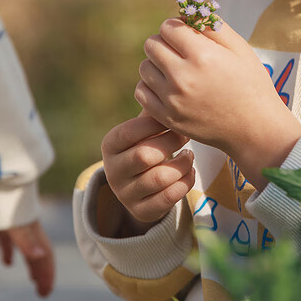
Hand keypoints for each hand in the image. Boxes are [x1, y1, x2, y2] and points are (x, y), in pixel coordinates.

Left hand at [0, 220, 54, 296]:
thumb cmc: (1, 202)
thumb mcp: (13, 223)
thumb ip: (26, 239)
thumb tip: (42, 255)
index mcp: (32, 230)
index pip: (45, 255)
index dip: (48, 273)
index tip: (46, 292)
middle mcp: (27, 228)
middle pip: (38, 254)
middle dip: (42, 274)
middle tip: (43, 293)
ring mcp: (14, 225)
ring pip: (27, 249)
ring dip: (32, 265)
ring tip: (33, 280)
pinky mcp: (1, 223)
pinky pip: (9, 241)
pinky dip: (9, 253)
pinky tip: (8, 264)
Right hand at [101, 113, 195, 229]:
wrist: (142, 187)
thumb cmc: (147, 145)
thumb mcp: (145, 130)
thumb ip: (152, 114)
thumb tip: (164, 89)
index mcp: (109, 145)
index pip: (129, 132)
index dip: (155, 124)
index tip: (175, 119)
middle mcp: (112, 171)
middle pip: (144, 156)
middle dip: (171, 144)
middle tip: (185, 136)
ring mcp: (125, 194)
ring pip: (160, 178)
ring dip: (182, 164)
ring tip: (189, 155)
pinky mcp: (141, 211)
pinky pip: (169, 197)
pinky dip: (186, 182)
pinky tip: (190, 172)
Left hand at [135, 18, 300, 187]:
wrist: (254, 129)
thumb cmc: (251, 84)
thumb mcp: (240, 49)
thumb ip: (213, 26)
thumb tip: (188, 14)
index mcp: (202, 55)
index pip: (168, 27)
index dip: (177, 27)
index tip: (186, 35)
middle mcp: (183, 76)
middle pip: (151, 44)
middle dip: (164, 43)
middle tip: (180, 51)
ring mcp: (172, 99)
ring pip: (144, 67)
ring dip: (157, 64)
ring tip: (176, 70)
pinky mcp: (167, 117)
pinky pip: (141, 92)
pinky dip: (150, 86)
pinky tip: (168, 87)